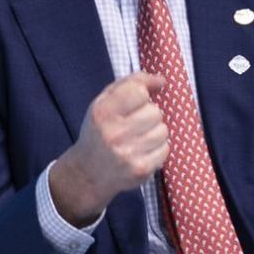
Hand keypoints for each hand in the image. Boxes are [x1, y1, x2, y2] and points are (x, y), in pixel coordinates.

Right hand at [52, 72, 170, 227]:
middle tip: (134, 125)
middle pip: (155, 111)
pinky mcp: (140, 169)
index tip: (136, 102)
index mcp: (102, 112)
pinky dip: (157, 149)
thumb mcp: (104, 102)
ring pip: (163, 130)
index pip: (139, 91)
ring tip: (138, 139)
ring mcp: (127, 153)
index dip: (142, 95)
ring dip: (155, 133)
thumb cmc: (100, 132)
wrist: (87, 174)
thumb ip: (131, 83)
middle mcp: (113, 132)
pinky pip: (165, 149)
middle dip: (149, 116)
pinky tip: (142, 152)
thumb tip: (161, 80)